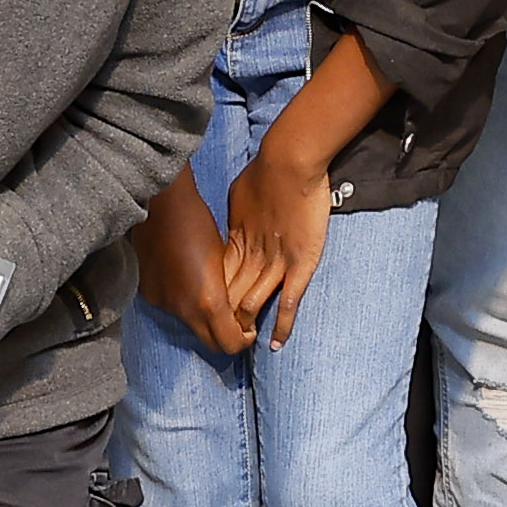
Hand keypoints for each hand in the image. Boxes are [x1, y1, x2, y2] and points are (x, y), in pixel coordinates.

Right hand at [134, 178, 252, 356]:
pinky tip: (186, 280)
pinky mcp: (149, 294)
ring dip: (203, 318)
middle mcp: (183, 310)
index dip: (244, 339)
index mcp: (208, 301)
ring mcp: (164, 304)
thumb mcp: (223, 258)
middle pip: (211, 345)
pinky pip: (172, 309)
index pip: (230, 344)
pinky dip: (183, 303)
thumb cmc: (198, 222)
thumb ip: (228, 289)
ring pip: (190, 325)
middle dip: (226, 336)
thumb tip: (235, 306)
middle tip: (235, 320)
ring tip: (209, 293)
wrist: (160, 204)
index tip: (249, 327)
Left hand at [216, 136, 336, 349]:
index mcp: (236, 240)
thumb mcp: (240, 196)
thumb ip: (238, 215)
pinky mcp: (298, 265)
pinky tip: (275, 345)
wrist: (289, 161)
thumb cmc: (266, 171)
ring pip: (252, 302)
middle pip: (230, 294)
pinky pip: (288, 302)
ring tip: (242, 342)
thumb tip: (236, 221)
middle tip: (218, 335)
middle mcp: (251, 256)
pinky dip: (281, 325)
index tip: (207, 310)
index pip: (220, 277)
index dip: (213, 295)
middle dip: (223, 315)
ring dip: (246, 324)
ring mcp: (274, 263)